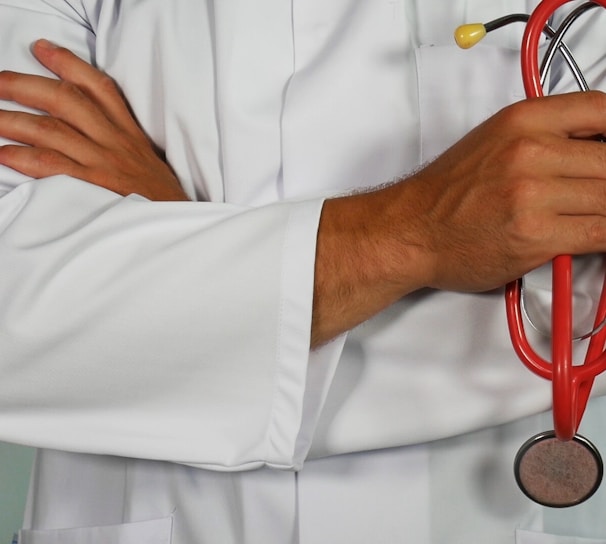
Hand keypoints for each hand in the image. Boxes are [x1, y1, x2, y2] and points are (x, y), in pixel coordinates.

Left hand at [0, 39, 188, 200]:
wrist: (178, 223)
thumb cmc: (160, 197)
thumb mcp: (148, 161)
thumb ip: (121, 142)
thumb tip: (87, 131)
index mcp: (129, 133)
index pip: (99, 87)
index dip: (68, 63)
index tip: (41, 49)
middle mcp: (115, 142)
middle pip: (66, 100)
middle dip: (25, 86)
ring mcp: (103, 164)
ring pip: (51, 129)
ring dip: (13, 120)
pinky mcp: (94, 188)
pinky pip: (52, 166)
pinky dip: (24, 157)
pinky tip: (4, 153)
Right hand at [313, 92, 605, 344]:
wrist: (411, 231)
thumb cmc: (445, 194)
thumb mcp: (493, 141)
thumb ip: (544, 136)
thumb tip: (592, 146)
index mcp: (522, 121)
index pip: (602, 110)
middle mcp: (529, 152)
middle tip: (595, 195)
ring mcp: (532, 194)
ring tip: (590, 216)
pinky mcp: (535, 235)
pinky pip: (600, 232)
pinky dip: (605, 236)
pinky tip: (596, 235)